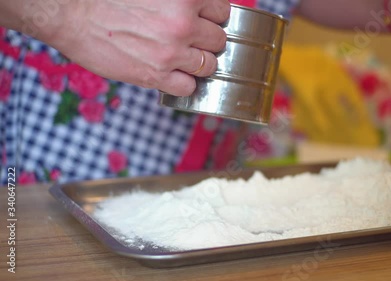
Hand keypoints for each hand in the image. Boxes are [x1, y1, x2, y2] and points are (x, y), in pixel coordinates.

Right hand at [52, 0, 229, 95]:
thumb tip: (195, 10)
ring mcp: (172, 52)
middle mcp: (184, 24)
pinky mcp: (156, 76)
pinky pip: (189, 87)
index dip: (213, 17)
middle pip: (219, 39)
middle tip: (192, 40)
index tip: (205, 20)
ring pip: (209, 65)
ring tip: (183, 58)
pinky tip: (172, 74)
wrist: (73, 15)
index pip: (222, 11)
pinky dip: (185, 83)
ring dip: (199, 63)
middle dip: (208, 40)